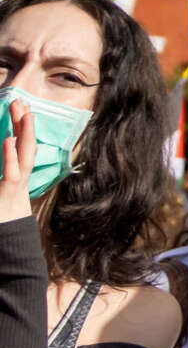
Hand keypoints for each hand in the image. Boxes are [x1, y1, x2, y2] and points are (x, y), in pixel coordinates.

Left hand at [0, 99, 30, 224]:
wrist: (8, 245)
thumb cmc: (2, 221)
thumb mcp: (3, 192)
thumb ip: (9, 172)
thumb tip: (7, 149)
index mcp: (15, 178)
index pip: (22, 148)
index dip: (23, 129)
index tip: (22, 110)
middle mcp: (18, 178)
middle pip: (25, 145)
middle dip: (23, 124)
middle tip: (21, 102)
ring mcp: (15, 186)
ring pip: (23, 154)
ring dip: (24, 133)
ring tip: (23, 112)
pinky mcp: (8, 194)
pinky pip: (11, 172)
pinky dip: (10, 156)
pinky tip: (8, 140)